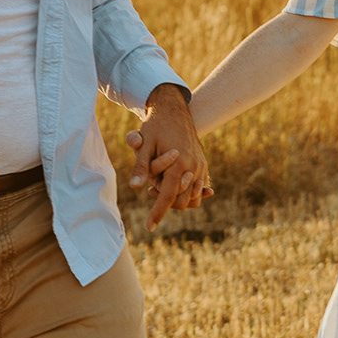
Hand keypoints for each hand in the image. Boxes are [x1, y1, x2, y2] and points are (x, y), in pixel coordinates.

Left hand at [128, 88, 211, 227]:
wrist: (175, 110)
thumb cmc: (156, 126)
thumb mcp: (145, 143)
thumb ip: (141, 166)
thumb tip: (134, 187)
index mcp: (179, 163)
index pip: (168, 197)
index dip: (158, 213)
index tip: (149, 227)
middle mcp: (193, 167)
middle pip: (182, 201)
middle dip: (166, 204)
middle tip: (151, 191)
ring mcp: (201, 166)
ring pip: (193, 198)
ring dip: (178, 199)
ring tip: (160, 186)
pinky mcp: (203, 165)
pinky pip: (199, 188)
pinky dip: (188, 192)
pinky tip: (174, 184)